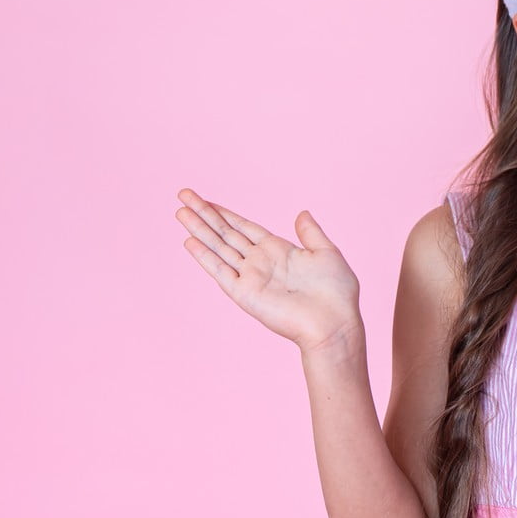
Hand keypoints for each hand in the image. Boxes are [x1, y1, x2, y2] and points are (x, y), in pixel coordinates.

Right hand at [176, 188, 360, 353]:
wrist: (334, 323)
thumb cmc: (336, 292)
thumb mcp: (326, 253)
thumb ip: (310, 233)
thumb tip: (301, 213)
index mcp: (278, 250)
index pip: (243, 227)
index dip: (224, 213)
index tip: (205, 199)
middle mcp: (259, 262)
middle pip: (225, 232)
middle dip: (204, 214)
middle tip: (183, 195)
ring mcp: (250, 277)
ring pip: (218, 247)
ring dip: (199, 229)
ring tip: (180, 212)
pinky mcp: (245, 294)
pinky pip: (221, 272)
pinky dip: (205, 257)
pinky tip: (189, 241)